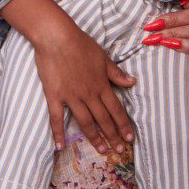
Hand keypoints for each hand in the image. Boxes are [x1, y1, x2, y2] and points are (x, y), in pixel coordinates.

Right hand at [32, 24, 136, 155]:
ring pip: (85, 122)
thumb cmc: (80, 44)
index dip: (123, 125)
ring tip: (102, 150)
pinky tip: (60, 146)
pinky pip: (56, 118)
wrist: (56, 37)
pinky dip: (58, 133)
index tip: (130, 138)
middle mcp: (88, 94)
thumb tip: (133, 82)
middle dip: (113, 136)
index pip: (116, 110)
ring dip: (95, 138)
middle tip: (119, 151)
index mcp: (101, 84)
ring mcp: (71, 97)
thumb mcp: (103, 57)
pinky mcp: (54, 96)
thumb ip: (116, 73)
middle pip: (103, 119)